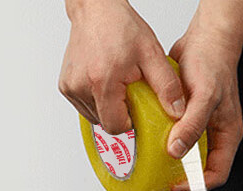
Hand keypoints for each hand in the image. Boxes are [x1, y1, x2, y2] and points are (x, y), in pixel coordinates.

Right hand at [59, 0, 184, 133]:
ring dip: (108, 107)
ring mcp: (70, 86)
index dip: (130, 121)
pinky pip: (86, 106)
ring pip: (95, 116)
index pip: (116, 126)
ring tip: (116, 84)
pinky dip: (97, 99)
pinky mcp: (65, 85)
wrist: (96, 8)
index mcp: (102, 82)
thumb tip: (177, 112)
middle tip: (127, 90)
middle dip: (120, 113)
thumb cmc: (119, 26)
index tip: (136, 107)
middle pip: (105, 123)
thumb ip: (167, 86)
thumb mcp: (152, 55)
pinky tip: (105, 81)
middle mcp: (81, 86)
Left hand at [157, 20, 242, 190]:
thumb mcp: (204, 96)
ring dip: (170, 166)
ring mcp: (201, 129)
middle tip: (160, 186)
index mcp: (227, 137)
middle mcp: (215, 136)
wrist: (205, 39)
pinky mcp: (186, 120)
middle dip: (180, 182)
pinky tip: (150, 146)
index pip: (215, 174)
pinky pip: (176, 140)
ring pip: (187, 159)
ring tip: (153, 170)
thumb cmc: (213, 63)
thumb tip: (177, 151)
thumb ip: (192, 126)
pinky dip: (163, 146)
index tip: (175, 186)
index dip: (196, 185)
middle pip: (200, 172)